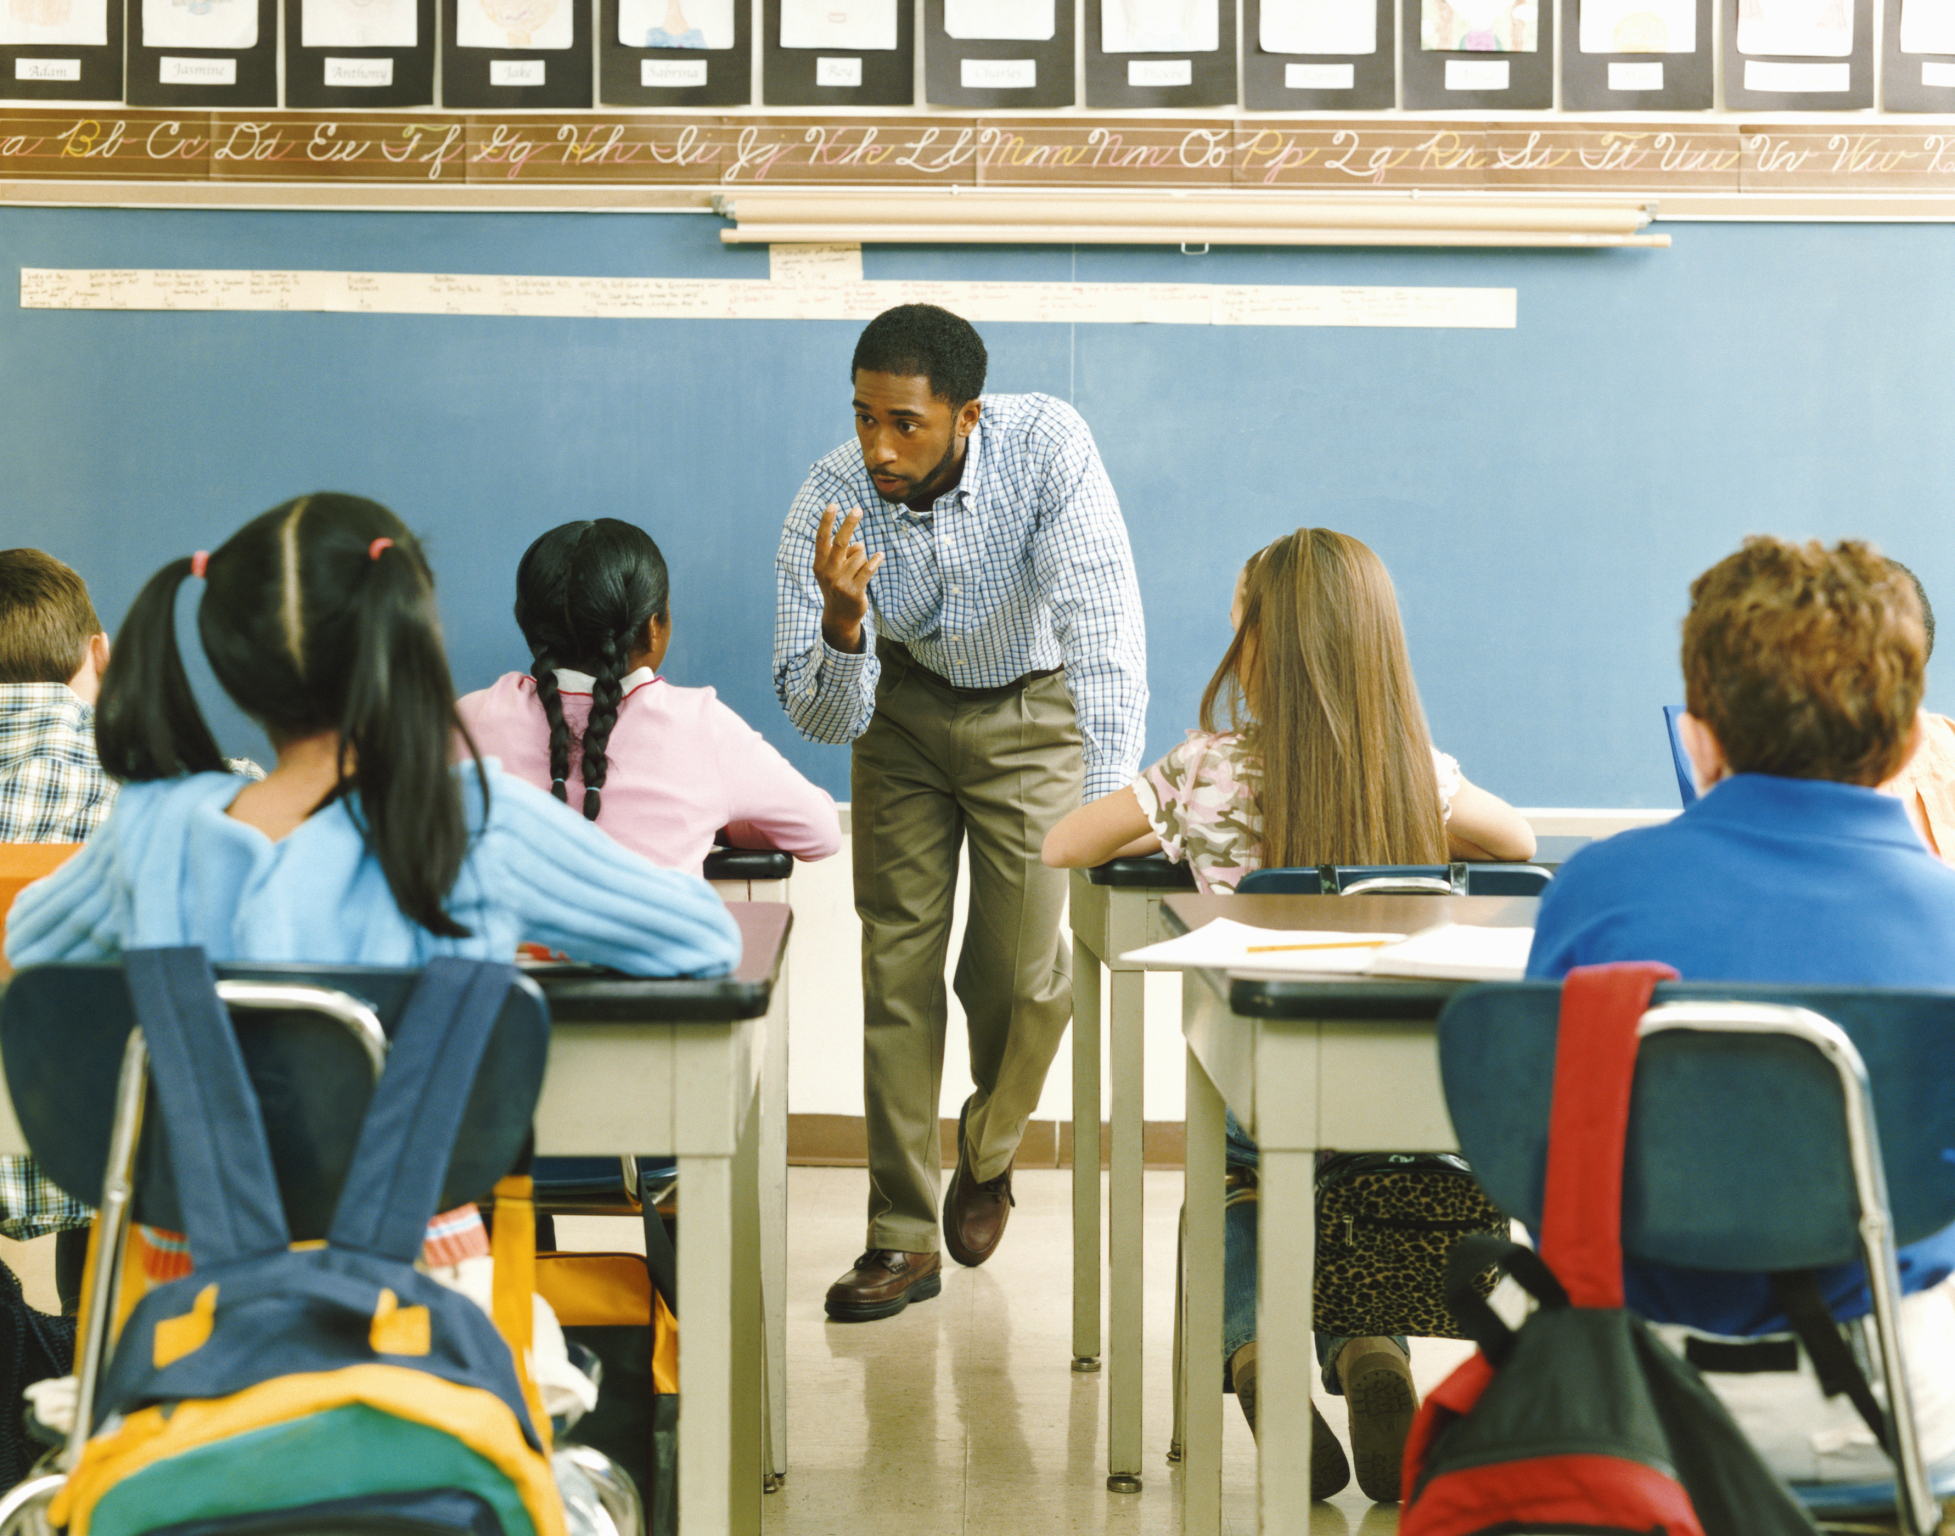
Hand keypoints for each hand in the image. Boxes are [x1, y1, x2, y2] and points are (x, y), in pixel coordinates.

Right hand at [813, 503, 883, 654]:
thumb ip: (845, 555)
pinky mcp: (854, 592)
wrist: (839, 617)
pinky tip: (880, 556)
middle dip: (849, 524)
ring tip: (858, 573)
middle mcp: (828, 572)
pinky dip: (875, 561)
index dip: (827, 522)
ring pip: (860, 556)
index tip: (832, 505)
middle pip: (840, 542)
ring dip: (864, 560)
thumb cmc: (838, 587)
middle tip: (858, 509)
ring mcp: (840, 583)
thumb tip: (860, 545)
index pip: (822, 539)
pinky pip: (869, 569)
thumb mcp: (835, 571)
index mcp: (820, 564)